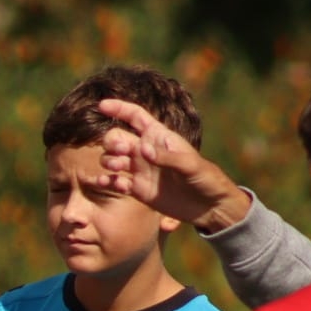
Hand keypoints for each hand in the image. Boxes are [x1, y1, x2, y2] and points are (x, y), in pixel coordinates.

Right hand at [93, 99, 251, 232]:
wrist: (209, 206)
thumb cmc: (205, 178)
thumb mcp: (191, 165)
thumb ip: (166, 156)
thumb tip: (142, 149)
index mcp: (159, 136)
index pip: (135, 116)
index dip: (119, 108)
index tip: (101, 105)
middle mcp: (146, 151)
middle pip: (117, 138)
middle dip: (112, 142)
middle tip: (122, 152)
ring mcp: (140, 169)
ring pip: (112, 159)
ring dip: (109, 161)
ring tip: (117, 169)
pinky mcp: (137, 189)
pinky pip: (115, 181)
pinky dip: (107, 181)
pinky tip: (107, 184)